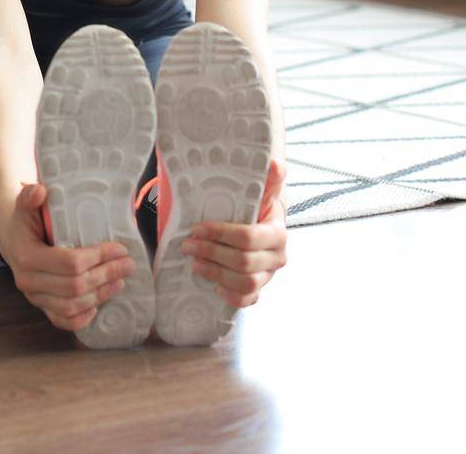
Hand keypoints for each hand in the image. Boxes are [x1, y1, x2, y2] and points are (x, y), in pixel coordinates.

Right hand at [0, 182, 135, 333]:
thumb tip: (41, 190)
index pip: (69, 263)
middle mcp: (28, 282)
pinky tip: (97, 306)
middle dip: (106, 275)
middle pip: (75, 286)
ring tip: (120, 281)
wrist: (13, 241)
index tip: (119, 248)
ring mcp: (35, 298)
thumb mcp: (25, 205)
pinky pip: (62, 321)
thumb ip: (30, 196)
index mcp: (27, 256)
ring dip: (100, 295)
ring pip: (72, 305)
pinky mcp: (42, 307)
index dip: (98, 257)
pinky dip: (81, 318)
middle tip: (127, 264)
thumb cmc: (26, 222)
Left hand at [180, 158, 286, 309]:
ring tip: (194, 264)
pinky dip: (230, 296)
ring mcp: (268, 276)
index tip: (197, 228)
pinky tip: (214, 286)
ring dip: (216, 273)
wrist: (256, 228)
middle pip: (244, 262)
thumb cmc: (253, 210)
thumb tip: (275, 165)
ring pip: (245, 283)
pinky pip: (247, 301)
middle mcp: (278, 257)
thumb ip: (267, 180)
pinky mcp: (258, 291)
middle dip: (212, 253)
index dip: (221, 234)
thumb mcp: (258, 194)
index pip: (249, 237)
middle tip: (187, 245)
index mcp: (277, 232)